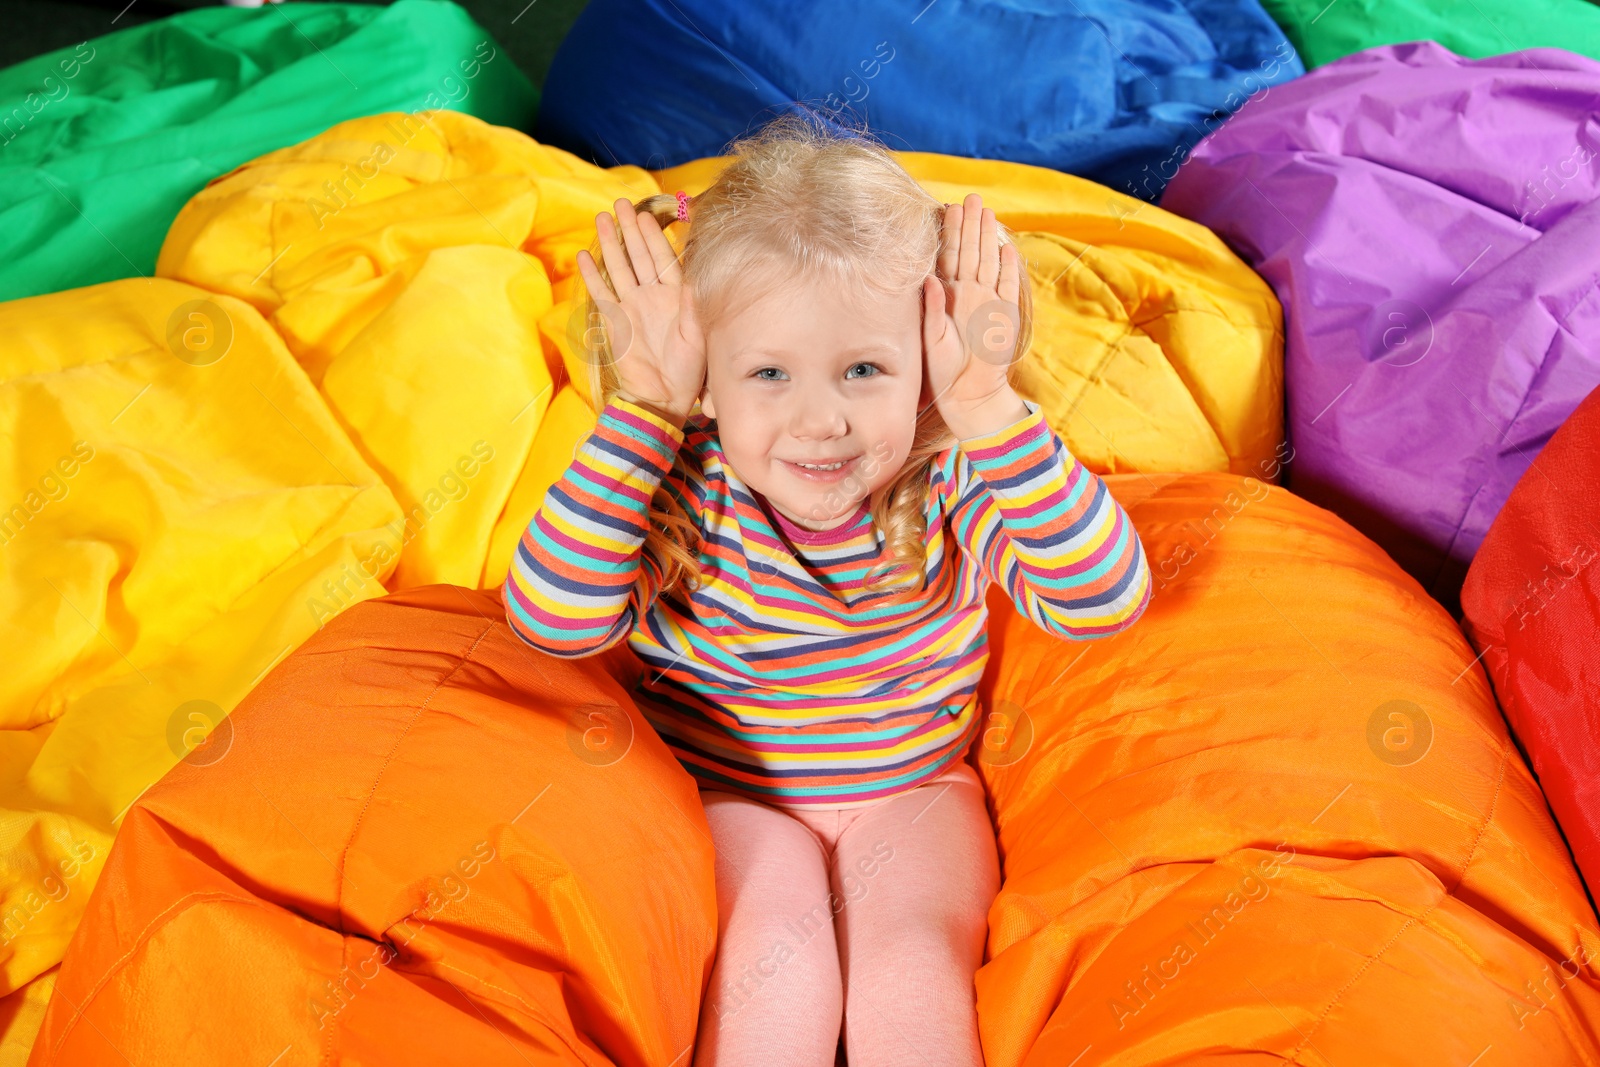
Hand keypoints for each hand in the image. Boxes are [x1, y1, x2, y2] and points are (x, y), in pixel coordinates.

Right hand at [576, 197, 706, 423]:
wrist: (663, 397)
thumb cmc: (688, 370)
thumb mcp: (698, 335)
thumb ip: (694, 304)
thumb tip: (695, 276)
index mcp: (676, 296)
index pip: (664, 258)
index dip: (655, 236)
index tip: (646, 214)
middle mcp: (653, 296)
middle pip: (639, 255)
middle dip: (630, 229)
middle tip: (621, 203)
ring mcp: (632, 306)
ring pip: (619, 267)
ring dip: (611, 243)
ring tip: (601, 218)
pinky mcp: (616, 320)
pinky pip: (602, 292)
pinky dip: (593, 275)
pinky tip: (584, 256)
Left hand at [921, 193, 1027, 437]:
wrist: (968, 391)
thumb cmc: (943, 367)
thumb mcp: (932, 337)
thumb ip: (933, 307)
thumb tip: (929, 278)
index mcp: (948, 296)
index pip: (949, 257)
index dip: (950, 233)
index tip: (948, 208)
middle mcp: (968, 293)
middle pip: (970, 251)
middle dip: (970, 224)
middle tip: (971, 198)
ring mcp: (989, 301)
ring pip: (989, 262)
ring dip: (988, 238)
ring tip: (988, 212)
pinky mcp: (1006, 314)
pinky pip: (1008, 286)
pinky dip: (1008, 268)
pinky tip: (1007, 248)